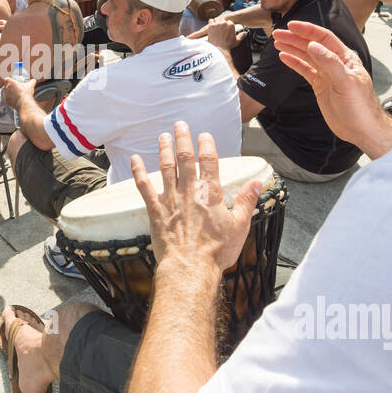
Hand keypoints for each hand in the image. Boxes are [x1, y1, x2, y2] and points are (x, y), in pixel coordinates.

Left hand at [1, 74, 34, 109]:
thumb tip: (34, 80)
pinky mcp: (7, 102)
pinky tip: (16, 101)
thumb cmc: (26, 93)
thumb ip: (32, 82)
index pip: (6, 79)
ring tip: (17, 95)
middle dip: (11, 88)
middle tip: (17, 89)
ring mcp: (6, 95)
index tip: (12, 82)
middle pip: (6, 86)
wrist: (24, 102)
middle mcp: (6, 88)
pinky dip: (11, 101)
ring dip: (11, 94)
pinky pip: (8, 100)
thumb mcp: (30, 85)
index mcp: (10, 82)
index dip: (9, 80)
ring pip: (7, 93)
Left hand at [130, 123, 261, 270]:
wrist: (191, 267)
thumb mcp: (240, 226)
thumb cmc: (217, 250)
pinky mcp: (155, 211)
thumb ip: (247, 201)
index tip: (204, 134)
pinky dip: (139, 172)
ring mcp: (171, 199)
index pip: (209, 161)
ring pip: (166, 168)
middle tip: (180, 125)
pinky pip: (144, 187)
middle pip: (185, 158)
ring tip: (163, 136)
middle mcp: (189, 191)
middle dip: (183, 139)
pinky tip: (135, 159)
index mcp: (210, 193)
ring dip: (164, 150)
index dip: (206, 145)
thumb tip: (257, 182)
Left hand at [205, 16, 243, 51]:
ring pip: (217, 20)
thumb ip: (241, 35)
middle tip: (221, 29)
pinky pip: (211, 20)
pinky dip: (211, 23)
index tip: (227, 29)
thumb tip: (245, 33)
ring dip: (217, 22)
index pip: (229, 21)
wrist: (218, 49)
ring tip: (217, 28)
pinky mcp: (211, 26)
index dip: (228, 25)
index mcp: (231, 25)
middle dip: (222, 23)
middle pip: (223, 20)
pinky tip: (212, 26)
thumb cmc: (227, 45)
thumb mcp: (236, 41)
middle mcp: (224, 23)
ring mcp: (217, 24)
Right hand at [271, 21, 382, 150]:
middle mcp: (335, 63)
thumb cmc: (361, 107)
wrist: (361, 129)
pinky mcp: (320, 86)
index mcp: (345, 58)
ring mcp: (327, 75)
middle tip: (278, 33)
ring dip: (292, 48)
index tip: (292, 26)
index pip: (324, 38)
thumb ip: (330, 63)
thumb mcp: (346, 83)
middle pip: (312, 45)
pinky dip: (294, 63)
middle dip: (295, 38)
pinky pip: (305, 70)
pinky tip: (285, 57)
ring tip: (278, 42)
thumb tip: (314, 46)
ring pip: (306, 57)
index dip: (308, 30)